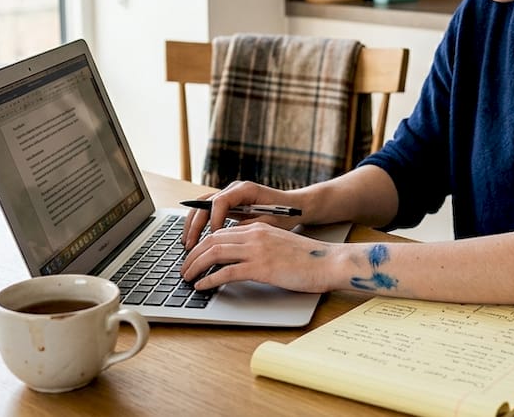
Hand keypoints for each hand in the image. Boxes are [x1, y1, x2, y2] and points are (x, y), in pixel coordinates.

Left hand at [181, 222, 340, 292]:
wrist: (329, 262)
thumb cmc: (308, 258)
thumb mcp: (279, 245)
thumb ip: (259, 247)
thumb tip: (240, 260)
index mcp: (258, 228)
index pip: (220, 232)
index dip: (201, 244)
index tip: (193, 256)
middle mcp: (255, 235)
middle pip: (211, 240)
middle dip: (192, 255)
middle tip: (183, 269)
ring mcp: (257, 250)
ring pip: (214, 253)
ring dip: (195, 266)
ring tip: (187, 277)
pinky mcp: (261, 267)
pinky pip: (226, 272)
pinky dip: (210, 279)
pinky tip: (203, 285)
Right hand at [182, 181, 299, 248]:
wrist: (295, 206)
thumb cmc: (286, 214)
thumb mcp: (268, 223)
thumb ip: (247, 227)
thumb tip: (226, 238)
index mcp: (245, 189)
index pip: (220, 202)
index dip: (214, 220)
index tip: (214, 238)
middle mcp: (234, 189)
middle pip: (205, 203)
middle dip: (195, 225)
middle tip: (190, 245)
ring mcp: (229, 196)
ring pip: (202, 206)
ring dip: (192, 225)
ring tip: (187, 244)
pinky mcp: (228, 205)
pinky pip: (207, 212)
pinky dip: (199, 225)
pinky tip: (194, 240)